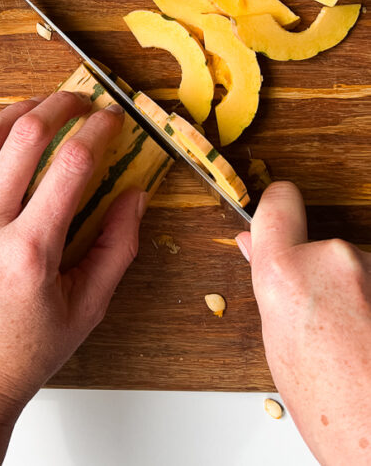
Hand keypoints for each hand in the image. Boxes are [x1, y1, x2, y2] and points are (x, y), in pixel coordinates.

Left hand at [0, 92, 147, 464]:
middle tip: (82, 101)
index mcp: (28, 251)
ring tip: (45, 107)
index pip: (71, 164)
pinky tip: (8, 139)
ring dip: (20, 111)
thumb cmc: (23, 353)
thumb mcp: (86, 308)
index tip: (113, 119)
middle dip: (60, 105)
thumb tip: (135, 195)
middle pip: (24, 134)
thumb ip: (117, 247)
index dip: (99, 131)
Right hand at [236, 181, 370, 464]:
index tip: (278, 213)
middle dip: (319, 273)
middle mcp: (333, 259)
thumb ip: (270, 285)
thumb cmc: (334, 412)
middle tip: (321, 321)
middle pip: (320, 245)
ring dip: (351, 294)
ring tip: (351, 341)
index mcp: (285, 272)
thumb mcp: (279, 344)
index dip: (276, 209)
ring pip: (353, 268)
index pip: (278, 202)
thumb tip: (254, 245)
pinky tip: (369, 339)